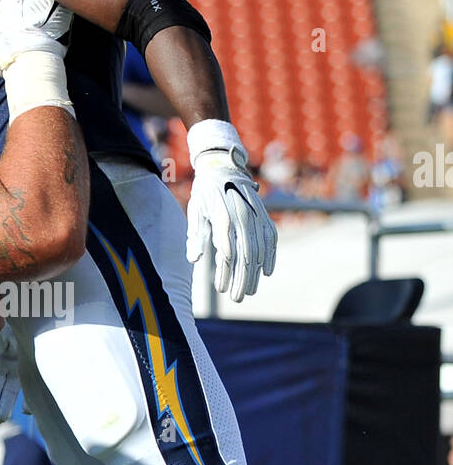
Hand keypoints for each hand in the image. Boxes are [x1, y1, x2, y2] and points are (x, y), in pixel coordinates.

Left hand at [186, 126, 276, 302]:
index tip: (221, 289)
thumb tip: (194, 260)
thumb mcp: (194, 212)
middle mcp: (241, 216)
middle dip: (242, 279)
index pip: (226, 252)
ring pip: (259, 250)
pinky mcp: (263, 214)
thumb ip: (195, 236)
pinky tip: (266, 272)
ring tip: (248, 291)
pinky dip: (271, 255)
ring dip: (255, 273)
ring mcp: (255, 215)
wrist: (222, 166)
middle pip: (245, 255)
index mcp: (222, 216)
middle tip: (237, 298)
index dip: (225, 273)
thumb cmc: (204, 193)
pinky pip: (271, 238)